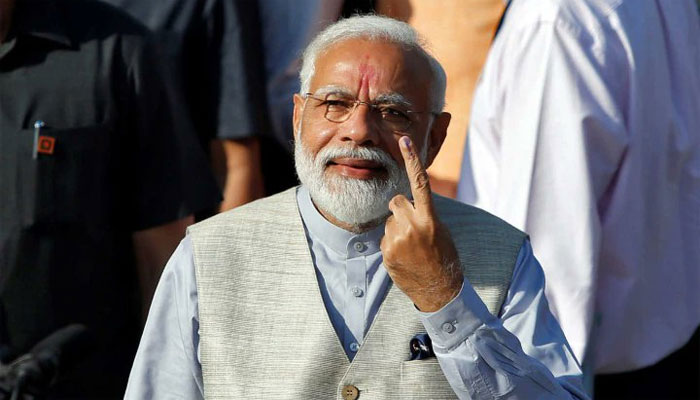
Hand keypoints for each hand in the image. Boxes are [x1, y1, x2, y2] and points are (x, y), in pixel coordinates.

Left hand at [380, 136, 463, 311]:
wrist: (440, 289)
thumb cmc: (444, 256)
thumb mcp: (441, 231)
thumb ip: (424, 213)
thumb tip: (404, 202)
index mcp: (430, 218)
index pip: (420, 183)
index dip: (412, 160)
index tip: (404, 141)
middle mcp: (413, 226)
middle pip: (396, 201)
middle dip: (401, 209)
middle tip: (413, 227)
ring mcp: (398, 240)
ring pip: (390, 220)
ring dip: (397, 228)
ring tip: (411, 246)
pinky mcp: (387, 252)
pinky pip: (384, 238)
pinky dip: (392, 244)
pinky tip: (405, 256)